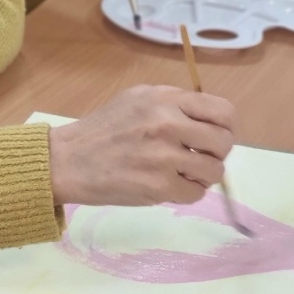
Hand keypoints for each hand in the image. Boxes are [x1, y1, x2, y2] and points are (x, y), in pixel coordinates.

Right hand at [47, 85, 235, 206]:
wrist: (68, 160)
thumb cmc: (103, 129)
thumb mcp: (137, 99)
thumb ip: (173, 104)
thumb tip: (209, 120)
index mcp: (165, 99)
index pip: (222, 112)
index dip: (226, 127)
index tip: (215, 136)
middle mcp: (168, 124)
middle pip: (224, 142)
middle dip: (217, 153)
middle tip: (199, 158)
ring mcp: (164, 156)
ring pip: (214, 171)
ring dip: (202, 176)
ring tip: (182, 173)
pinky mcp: (158, 186)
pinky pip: (195, 193)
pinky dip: (186, 192)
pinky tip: (169, 186)